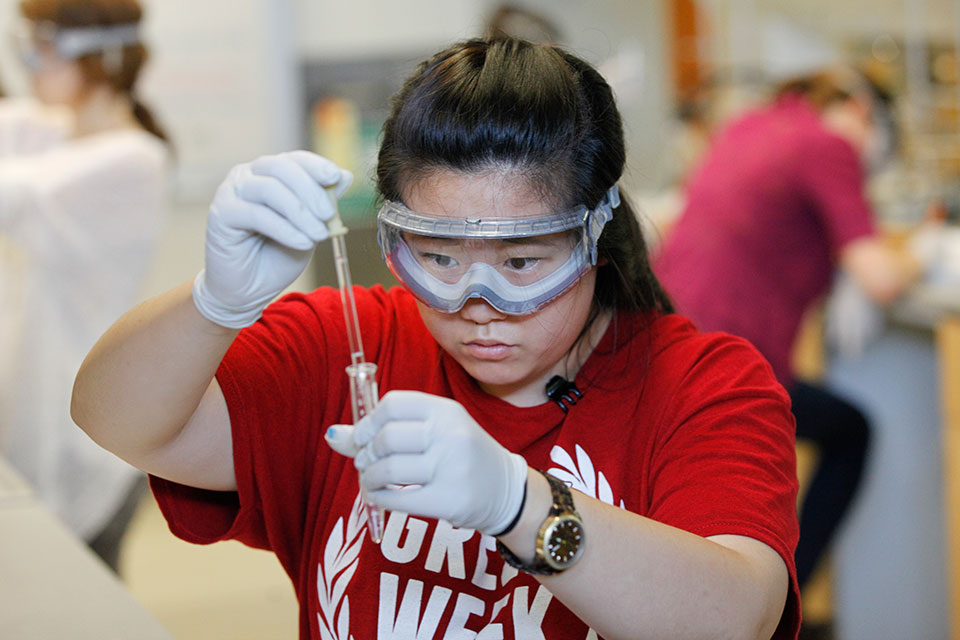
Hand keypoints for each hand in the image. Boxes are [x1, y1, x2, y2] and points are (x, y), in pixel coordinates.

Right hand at [192, 151, 351, 327]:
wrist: (249, 289)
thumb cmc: (277, 255)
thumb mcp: (310, 227)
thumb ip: (323, 202)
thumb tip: (346, 176)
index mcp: (270, 174)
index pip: (294, 159)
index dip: (315, 165)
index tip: (335, 176)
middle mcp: (247, 176)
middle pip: (280, 167)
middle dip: (310, 190)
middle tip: (329, 215)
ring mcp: (231, 192)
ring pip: (269, 189)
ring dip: (300, 212)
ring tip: (319, 235)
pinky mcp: (222, 213)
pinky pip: (257, 214)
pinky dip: (285, 229)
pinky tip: (303, 243)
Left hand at [325, 390, 527, 535]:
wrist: (504, 490)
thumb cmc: (461, 455)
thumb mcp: (432, 433)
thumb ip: (386, 431)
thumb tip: (333, 435)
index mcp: (445, 410)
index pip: (394, 404)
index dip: (369, 422)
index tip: (363, 438)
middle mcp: (450, 434)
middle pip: (387, 438)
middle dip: (366, 454)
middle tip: (365, 465)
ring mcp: (452, 467)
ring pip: (389, 470)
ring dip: (370, 479)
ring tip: (371, 482)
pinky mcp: (450, 500)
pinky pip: (397, 499)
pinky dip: (379, 499)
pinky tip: (381, 498)